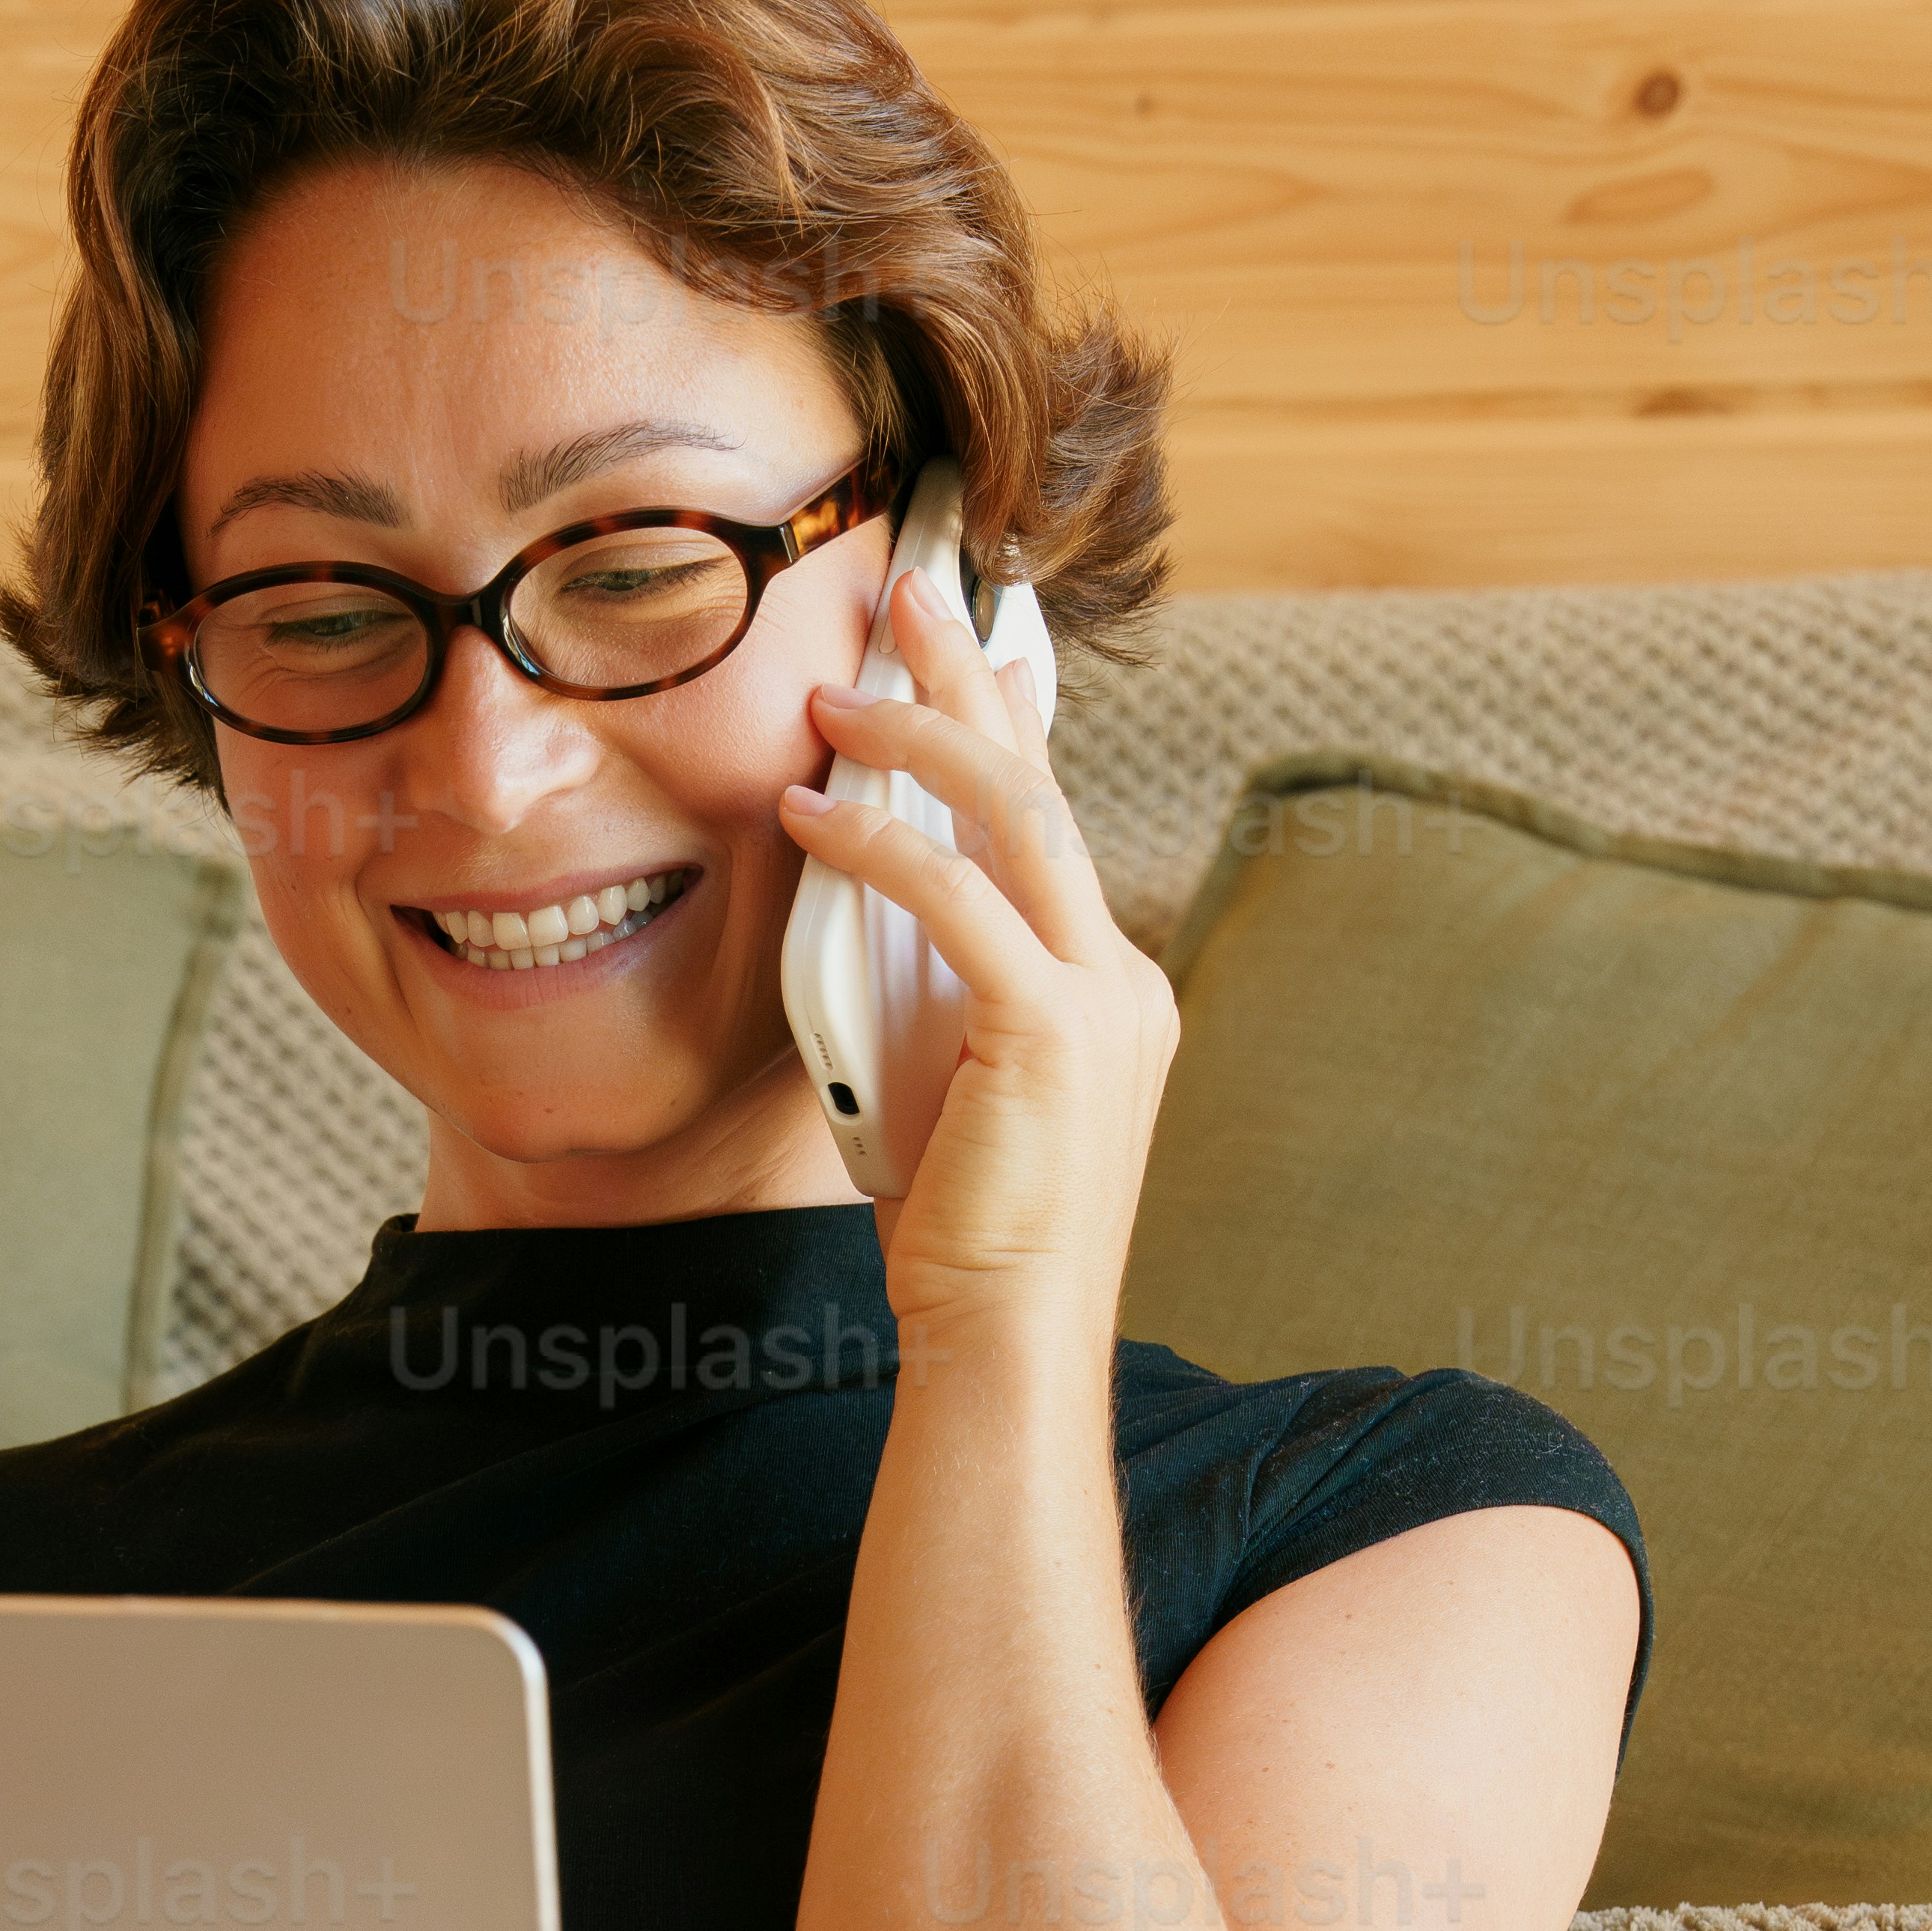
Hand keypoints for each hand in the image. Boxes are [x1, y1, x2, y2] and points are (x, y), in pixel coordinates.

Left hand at [780, 565, 1176, 1342]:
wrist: (1006, 1343)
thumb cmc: (962, 1234)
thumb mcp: (944, 1079)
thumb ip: (927, 986)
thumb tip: (858, 893)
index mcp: (1109, 989)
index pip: (1052, 825)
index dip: (1008, 722)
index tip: (966, 640)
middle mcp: (1124, 977)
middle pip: (1045, 786)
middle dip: (977, 675)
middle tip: (912, 587)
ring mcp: (1104, 1000)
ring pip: (1016, 816)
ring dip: (918, 737)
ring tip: (833, 691)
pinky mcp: (1054, 1031)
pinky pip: (957, 897)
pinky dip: (876, 846)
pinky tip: (807, 815)